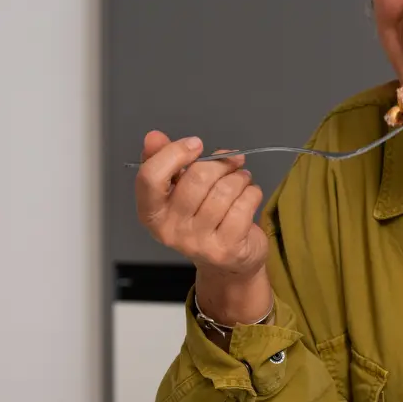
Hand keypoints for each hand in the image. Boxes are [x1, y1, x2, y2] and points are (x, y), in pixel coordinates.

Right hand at [135, 131, 270, 322]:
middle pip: (196, 179)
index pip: (150, 177)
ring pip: (224, 190)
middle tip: (231, 162)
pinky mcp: (227, 248)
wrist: (227, 264)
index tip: (196, 144)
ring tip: (242, 179)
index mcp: (152, 214)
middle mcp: (171, 231)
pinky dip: (252, 193)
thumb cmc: (202, 220)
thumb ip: (162, 161)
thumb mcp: (178, 192)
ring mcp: (199, 243)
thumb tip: (153, 137)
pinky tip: (250, 195)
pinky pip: (244, 205)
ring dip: (239, 177)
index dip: (174, 153)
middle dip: (220, 163)